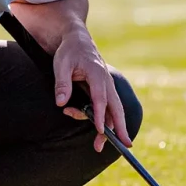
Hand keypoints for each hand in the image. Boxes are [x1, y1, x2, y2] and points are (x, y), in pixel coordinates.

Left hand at [53, 31, 131, 151]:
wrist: (77, 40)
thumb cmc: (69, 51)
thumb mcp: (61, 64)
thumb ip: (62, 83)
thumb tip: (60, 103)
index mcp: (98, 74)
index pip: (101, 99)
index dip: (101, 115)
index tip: (100, 130)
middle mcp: (106, 82)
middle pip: (116, 108)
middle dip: (119, 127)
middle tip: (124, 145)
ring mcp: (106, 87)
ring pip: (112, 110)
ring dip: (110, 128)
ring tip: (99, 146)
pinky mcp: (102, 91)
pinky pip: (105, 107)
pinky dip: (103, 119)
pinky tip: (96, 130)